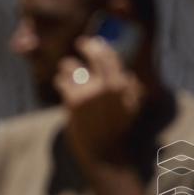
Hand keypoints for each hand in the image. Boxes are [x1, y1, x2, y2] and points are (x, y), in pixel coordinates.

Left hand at [53, 36, 145, 165]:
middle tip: (80, 44)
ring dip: (69, 68)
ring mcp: (90, 92)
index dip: (101, 46)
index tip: (94, 42)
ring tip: (69, 73)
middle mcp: (108, 86)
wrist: (104, 152)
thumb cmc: (117, 130)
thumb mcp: (131, 108)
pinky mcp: (74, 101)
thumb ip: (132, 89)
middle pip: (92, 53)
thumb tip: (127, 72)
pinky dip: (62, 83)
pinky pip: (62, 81)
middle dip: (85, 46)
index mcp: (123, 86)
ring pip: (71, 66)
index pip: (110, 55)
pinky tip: (64, 88)